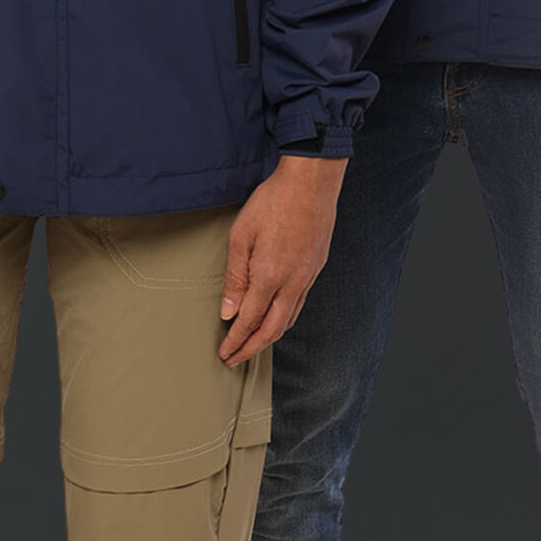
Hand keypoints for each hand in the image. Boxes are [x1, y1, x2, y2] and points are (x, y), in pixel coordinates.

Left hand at [218, 154, 348, 364]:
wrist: (311, 181)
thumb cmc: (273, 201)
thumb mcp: (241, 235)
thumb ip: (235, 277)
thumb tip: (228, 311)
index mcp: (270, 276)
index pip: (249, 321)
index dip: (235, 342)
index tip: (224, 354)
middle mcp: (293, 283)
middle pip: (272, 330)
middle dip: (251, 349)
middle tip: (235, 359)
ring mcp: (308, 277)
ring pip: (289, 320)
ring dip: (269, 337)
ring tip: (252, 344)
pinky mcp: (316, 268)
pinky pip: (299, 304)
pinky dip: (285, 320)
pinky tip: (275, 318)